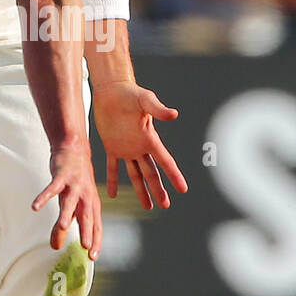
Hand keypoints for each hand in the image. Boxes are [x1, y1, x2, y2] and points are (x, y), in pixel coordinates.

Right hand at [32, 139, 102, 259]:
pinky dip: (43, 196)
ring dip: (66, 214)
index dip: (96, 241)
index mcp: (92, 204)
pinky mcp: (62, 176)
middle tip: (86, 247)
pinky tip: (35, 206)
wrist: (75, 150)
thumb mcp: (71, 205)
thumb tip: (55, 247)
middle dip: (87, 231)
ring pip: (70, 202)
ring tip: (61, 227)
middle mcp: (86, 196)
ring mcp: (74, 185)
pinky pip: (52, 188)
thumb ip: (62, 227)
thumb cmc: (75, 181)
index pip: (96, 226)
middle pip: (87, 216)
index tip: (92, 257)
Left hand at [92, 80, 188, 209]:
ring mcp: (126, 148)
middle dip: (158, 190)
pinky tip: (113, 194)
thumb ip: (158, 109)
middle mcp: (140, 147)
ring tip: (148, 206)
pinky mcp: (112, 146)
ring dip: (141, 190)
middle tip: (165, 205)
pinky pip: (112, 167)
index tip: (183, 190)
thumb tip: (174, 114)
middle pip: (151, 173)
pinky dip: (113, 180)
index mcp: (150, 139)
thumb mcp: (145, 100)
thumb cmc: (130, 92)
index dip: (174, 176)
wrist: (112, 89)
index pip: (165, 161)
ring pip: (135, 175)